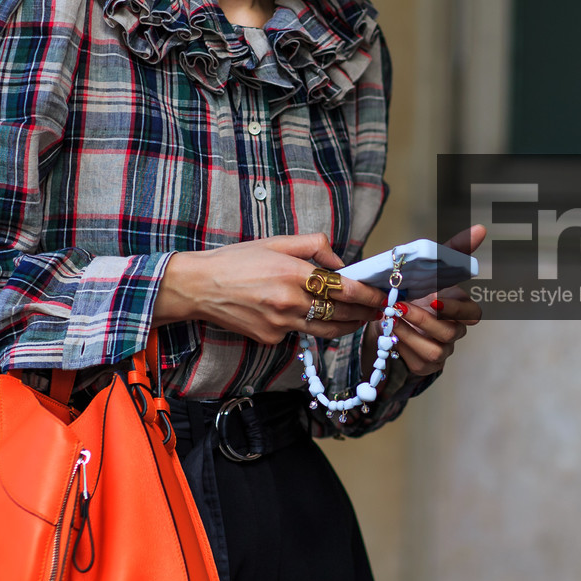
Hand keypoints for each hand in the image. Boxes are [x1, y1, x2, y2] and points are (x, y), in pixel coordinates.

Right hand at [153, 233, 387, 344]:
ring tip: (360, 319)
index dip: (368, 295)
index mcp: (293, 273)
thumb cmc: (236, 261)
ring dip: (348, 326)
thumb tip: (340, 263)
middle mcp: (289, 301)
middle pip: (341, 314)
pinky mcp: (270, 338)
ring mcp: (280, 324)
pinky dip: (311, 326)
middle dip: (365, 313)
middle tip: (380, 310)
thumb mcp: (276, 242)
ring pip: (327, 331)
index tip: (382, 296)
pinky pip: (300, 333)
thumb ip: (314, 246)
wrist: (198, 287)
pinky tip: (314, 317)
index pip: (344, 289)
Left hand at [365, 225, 486, 376]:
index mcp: (459, 309)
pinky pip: (419, 363)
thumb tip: (482, 228)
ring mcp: (442, 351)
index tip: (434, 299)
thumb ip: (455, 250)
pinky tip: (389, 337)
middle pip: (450, 332)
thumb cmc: (413, 292)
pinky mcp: (425, 366)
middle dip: (424, 321)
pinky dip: (402, 350)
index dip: (456, 308)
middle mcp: (454, 331)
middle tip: (400, 308)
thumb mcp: (429, 269)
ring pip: (434, 351)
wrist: (386, 319)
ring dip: (410, 336)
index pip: (473, 313)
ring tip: (389, 321)